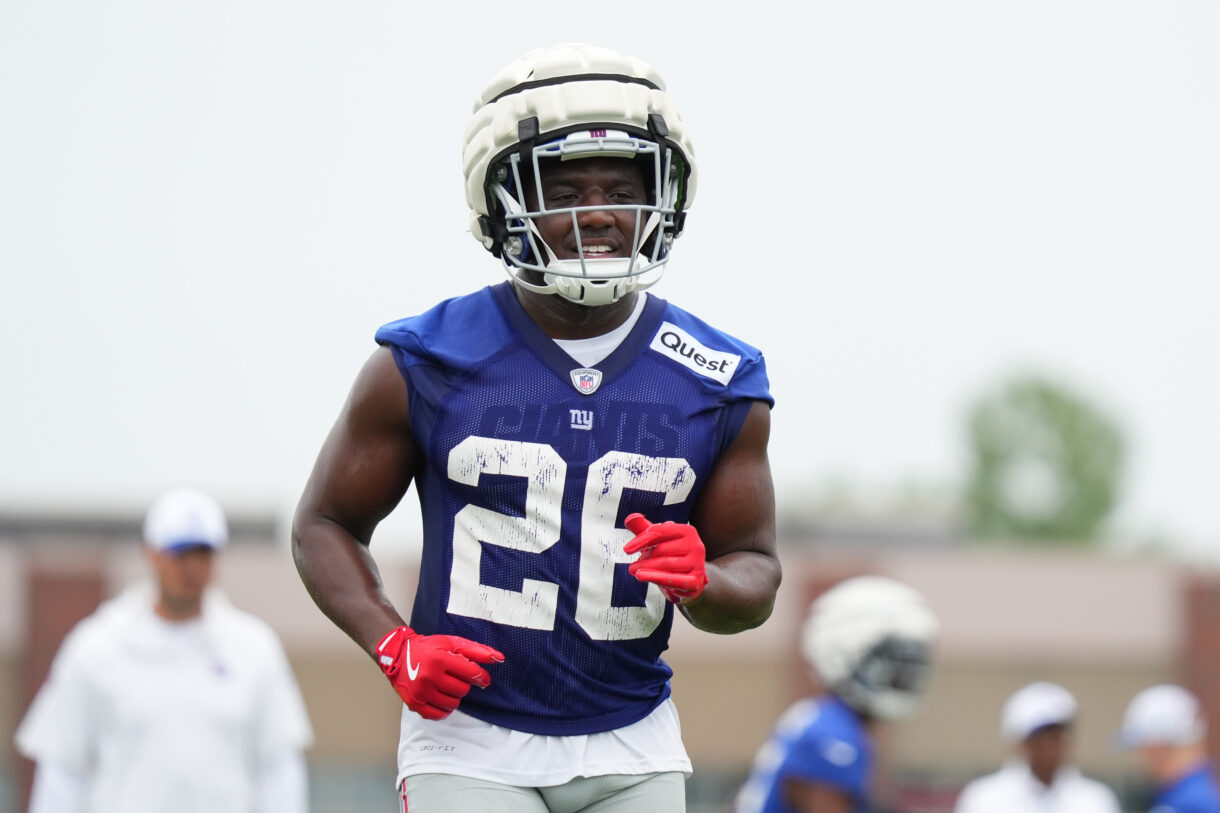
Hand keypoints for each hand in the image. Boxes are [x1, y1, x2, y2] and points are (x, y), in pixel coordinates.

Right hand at [375, 626, 503, 719]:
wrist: (398, 655)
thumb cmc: (428, 648)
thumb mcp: (452, 643)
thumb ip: (476, 650)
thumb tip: (499, 658)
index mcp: (440, 658)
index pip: (470, 672)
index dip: (480, 677)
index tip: (482, 678)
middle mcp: (430, 676)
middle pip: (462, 690)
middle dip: (463, 684)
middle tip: (454, 677)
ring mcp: (421, 692)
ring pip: (453, 704)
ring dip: (454, 696)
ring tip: (446, 686)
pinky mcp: (415, 704)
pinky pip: (439, 715)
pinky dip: (444, 709)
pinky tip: (441, 698)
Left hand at [623, 513, 708, 604]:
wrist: (688, 579)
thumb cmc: (672, 555)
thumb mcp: (659, 541)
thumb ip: (645, 529)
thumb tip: (631, 518)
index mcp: (688, 531)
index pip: (660, 532)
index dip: (641, 540)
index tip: (627, 549)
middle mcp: (696, 545)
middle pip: (662, 549)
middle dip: (644, 557)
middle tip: (633, 564)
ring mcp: (698, 564)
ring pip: (666, 564)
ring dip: (646, 568)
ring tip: (633, 570)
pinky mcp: (695, 581)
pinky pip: (672, 579)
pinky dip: (655, 577)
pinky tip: (641, 576)